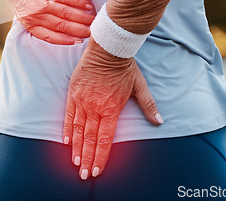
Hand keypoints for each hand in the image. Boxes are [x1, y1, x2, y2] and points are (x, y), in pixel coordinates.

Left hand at [0, 0, 94, 44]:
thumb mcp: (22, 12)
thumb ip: (36, 20)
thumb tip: (53, 26)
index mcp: (29, 23)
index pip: (49, 36)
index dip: (65, 41)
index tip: (78, 42)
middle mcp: (37, 15)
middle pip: (62, 26)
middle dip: (79, 31)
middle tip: (92, 33)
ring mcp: (42, 3)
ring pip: (66, 14)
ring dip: (82, 18)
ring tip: (93, 20)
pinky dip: (78, 2)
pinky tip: (87, 6)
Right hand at [63, 38, 162, 178]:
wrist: (108, 48)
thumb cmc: (125, 67)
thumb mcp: (139, 86)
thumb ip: (148, 105)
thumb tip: (159, 121)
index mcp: (112, 109)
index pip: (105, 139)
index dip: (101, 157)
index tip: (97, 171)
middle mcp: (95, 108)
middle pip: (90, 139)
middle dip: (87, 159)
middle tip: (84, 175)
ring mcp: (83, 100)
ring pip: (78, 130)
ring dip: (77, 149)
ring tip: (75, 163)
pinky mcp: (74, 92)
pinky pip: (69, 115)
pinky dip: (68, 129)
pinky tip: (67, 142)